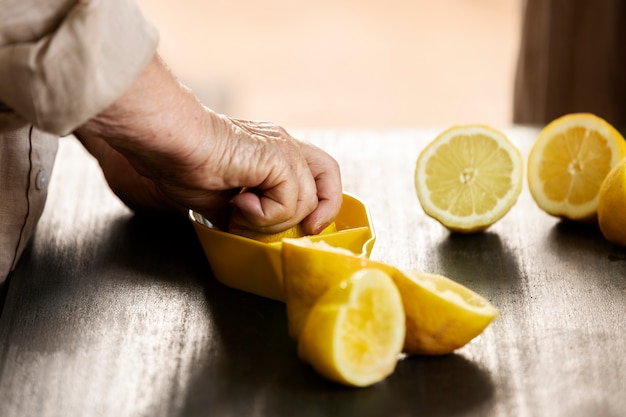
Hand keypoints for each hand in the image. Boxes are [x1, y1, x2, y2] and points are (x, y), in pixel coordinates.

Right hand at [75, 54, 341, 234]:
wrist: (173, 144)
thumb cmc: (183, 163)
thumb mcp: (219, 200)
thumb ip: (241, 213)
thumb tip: (242, 230)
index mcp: (271, 151)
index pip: (313, 173)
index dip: (317, 202)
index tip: (304, 227)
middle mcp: (283, 145)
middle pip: (328, 172)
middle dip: (324, 208)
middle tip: (305, 229)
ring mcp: (283, 149)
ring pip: (307, 199)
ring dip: (274, 220)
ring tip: (241, 211)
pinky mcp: (278, 157)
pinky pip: (291, 200)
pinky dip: (267, 214)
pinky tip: (240, 204)